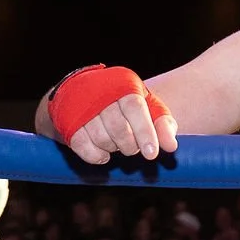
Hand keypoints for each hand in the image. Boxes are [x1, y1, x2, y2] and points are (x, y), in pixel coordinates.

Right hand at [48, 65, 177, 165]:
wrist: (80, 94)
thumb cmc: (122, 104)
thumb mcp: (147, 107)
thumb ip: (162, 124)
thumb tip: (171, 146)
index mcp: (123, 84)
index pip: (135, 108)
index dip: (145, 132)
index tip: (151, 153)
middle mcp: (100, 92)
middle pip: (119, 127)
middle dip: (130, 145)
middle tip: (133, 147)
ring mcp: (81, 107)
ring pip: (101, 138)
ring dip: (113, 148)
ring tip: (117, 144)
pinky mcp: (68, 122)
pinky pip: (83, 146)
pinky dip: (96, 156)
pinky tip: (104, 154)